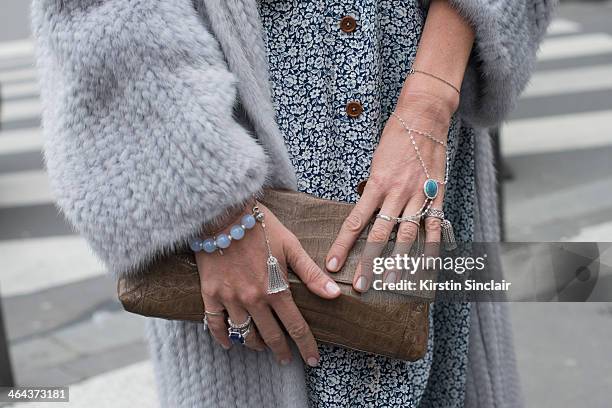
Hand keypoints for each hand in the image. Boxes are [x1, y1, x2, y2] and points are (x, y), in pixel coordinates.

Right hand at [196, 203, 340, 365]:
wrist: (223, 213)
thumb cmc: (260, 227)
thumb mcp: (291, 246)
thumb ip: (311, 273)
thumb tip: (335, 294)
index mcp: (275, 289)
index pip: (295, 326)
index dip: (306, 346)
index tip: (312, 360)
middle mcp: (253, 299)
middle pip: (270, 336)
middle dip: (281, 351)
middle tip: (285, 360)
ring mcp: (229, 298)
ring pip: (244, 333)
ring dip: (255, 344)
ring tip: (262, 347)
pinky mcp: (209, 294)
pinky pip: (215, 324)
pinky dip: (223, 337)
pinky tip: (229, 344)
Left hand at [325, 87, 453, 290]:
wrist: (423, 116)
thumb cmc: (395, 137)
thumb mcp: (375, 162)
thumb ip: (372, 190)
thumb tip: (365, 213)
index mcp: (375, 184)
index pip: (355, 222)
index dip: (343, 245)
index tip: (332, 264)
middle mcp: (396, 192)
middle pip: (379, 235)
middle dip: (369, 263)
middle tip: (360, 286)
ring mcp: (418, 194)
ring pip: (406, 235)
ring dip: (398, 262)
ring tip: (390, 283)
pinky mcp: (436, 194)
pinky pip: (435, 225)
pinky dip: (432, 247)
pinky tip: (426, 266)